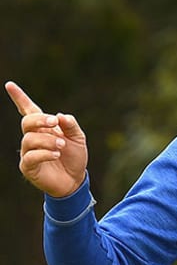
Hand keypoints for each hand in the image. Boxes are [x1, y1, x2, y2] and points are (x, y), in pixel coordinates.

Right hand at [5, 81, 87, 197]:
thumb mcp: (78, 138)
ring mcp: (28, 152)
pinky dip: (45, 153)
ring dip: (47, 140)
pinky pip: (31, 156)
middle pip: (27, 122)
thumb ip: (71, 125)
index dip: (19, 98)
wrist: (75, 180)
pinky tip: (57, 154)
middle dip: (40, 120)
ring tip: (61, 145)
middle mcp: (33, 138)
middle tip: (54, 122)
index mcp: (44, 128)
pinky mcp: (28, 167)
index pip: (29, 110)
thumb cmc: (74, 157)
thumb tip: (60, 116)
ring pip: (29, 139)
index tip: (9, 85)